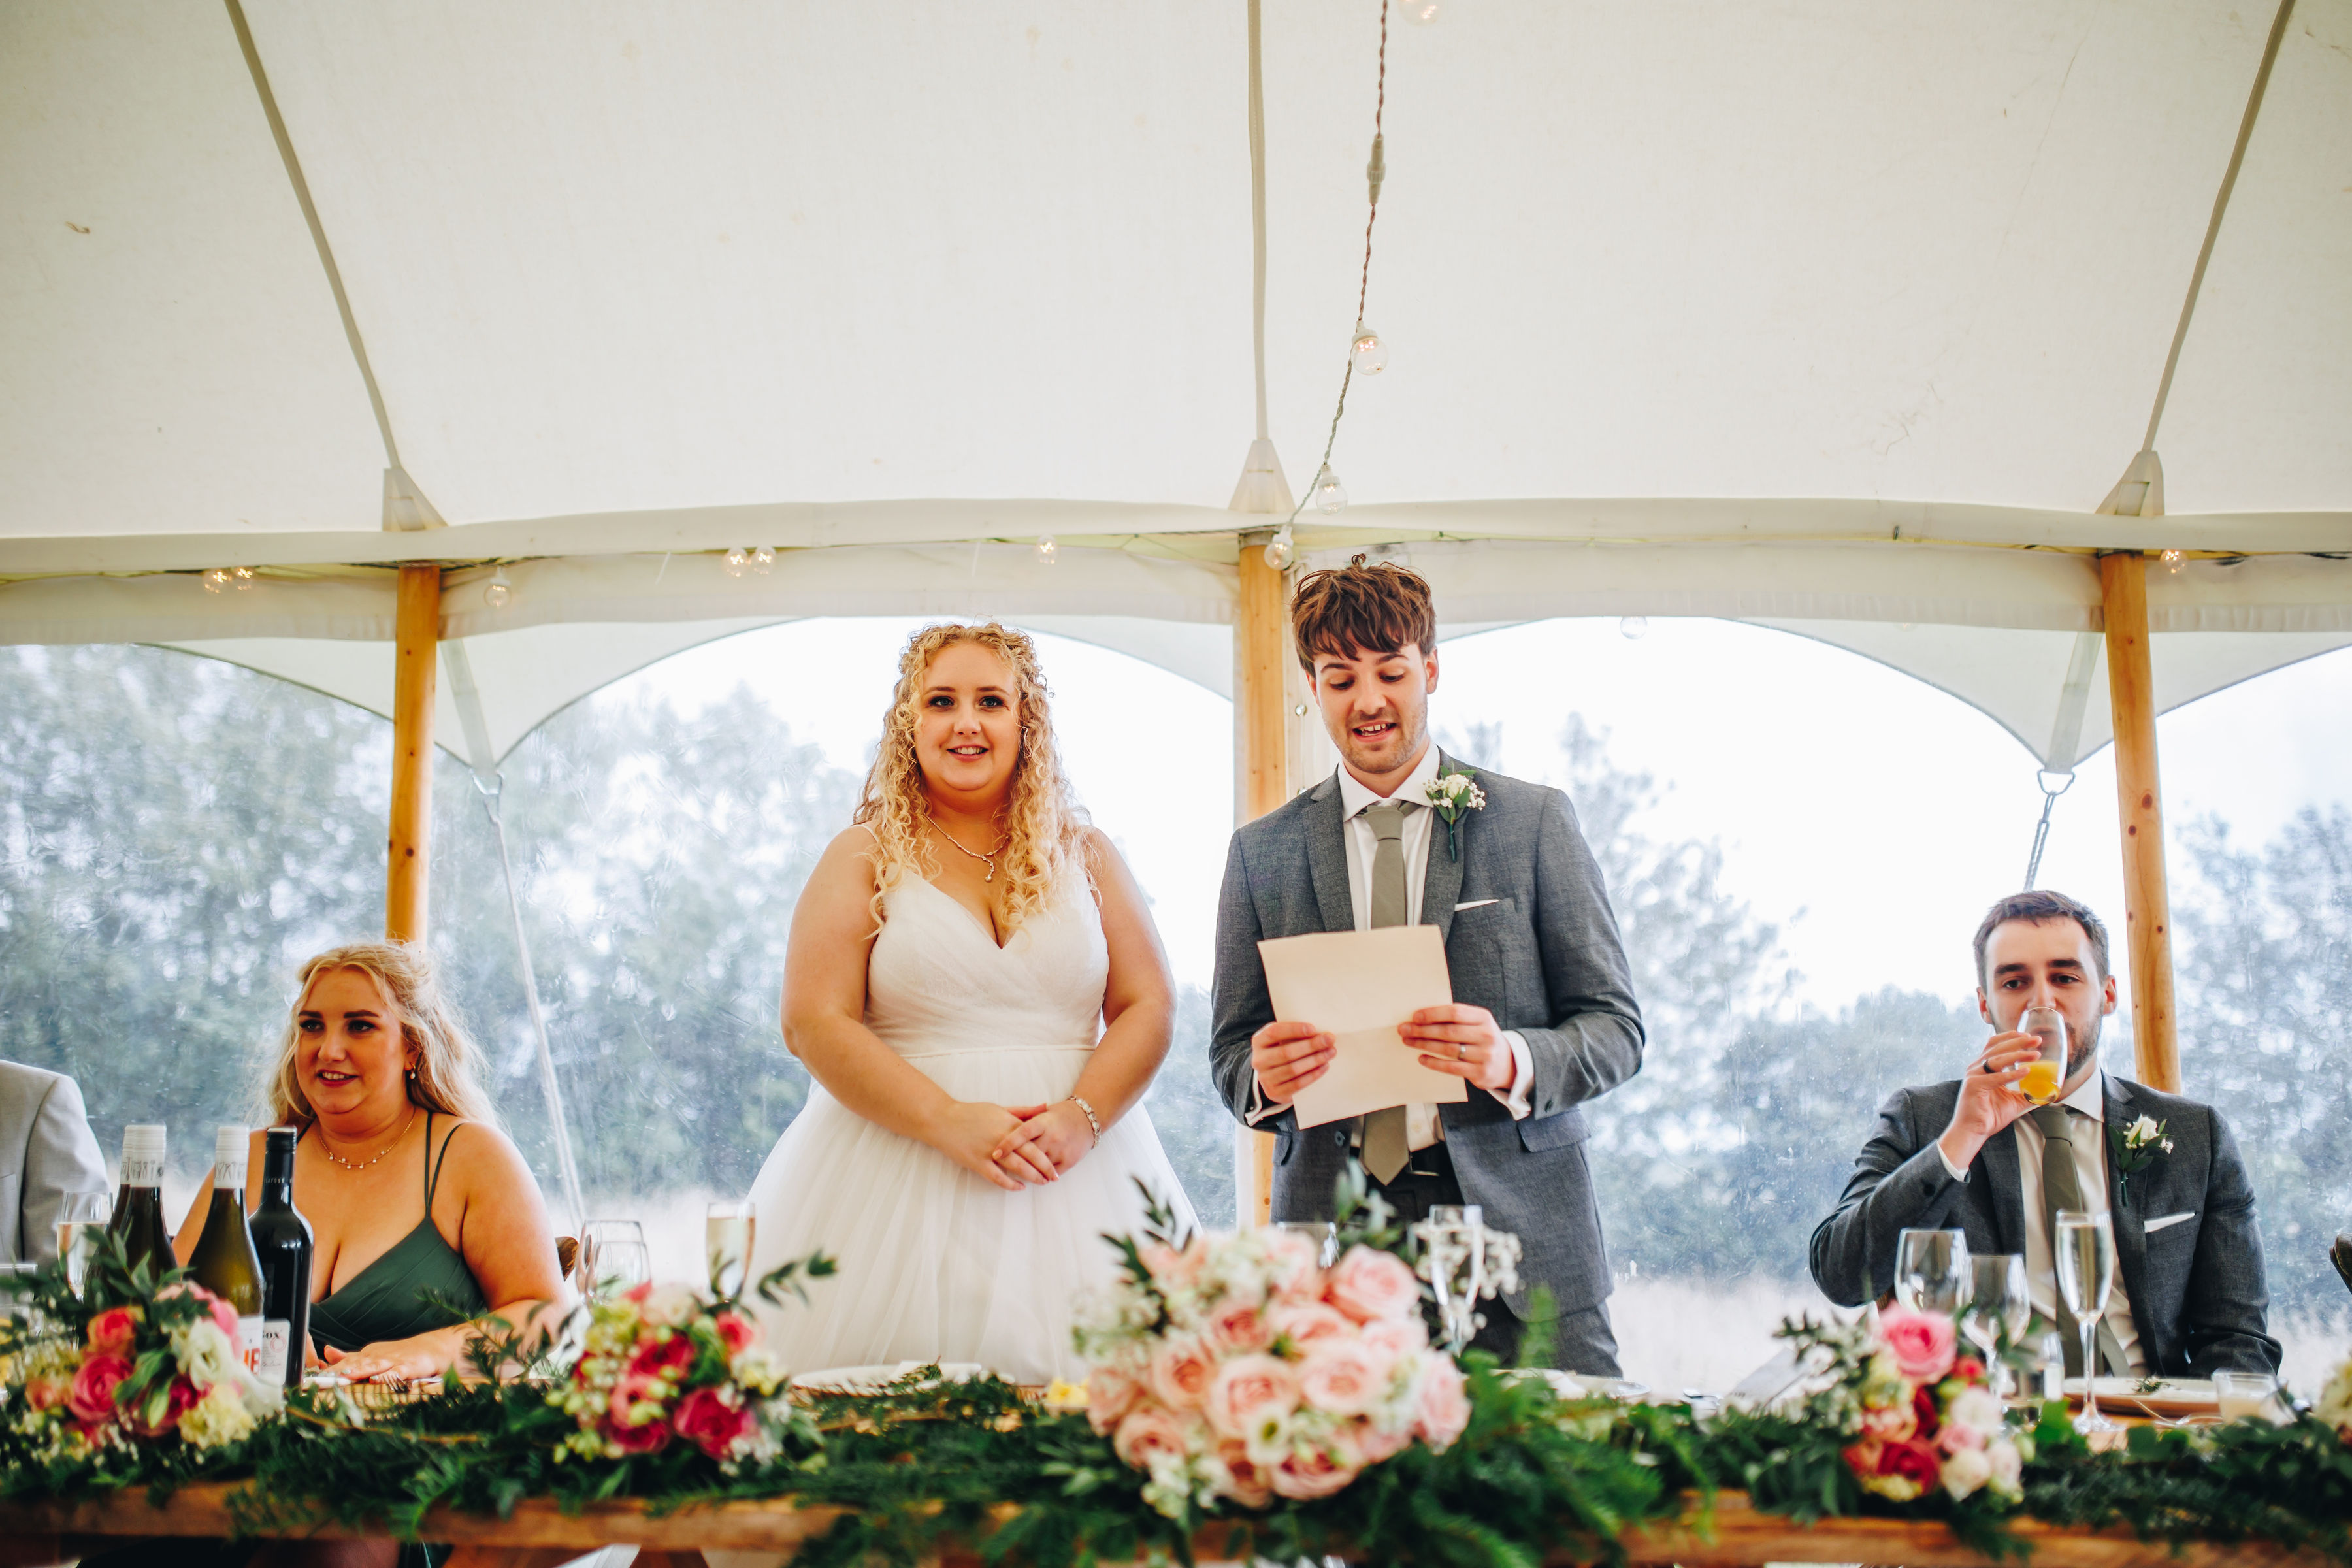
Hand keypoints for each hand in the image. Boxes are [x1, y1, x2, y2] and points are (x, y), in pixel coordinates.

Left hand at [320, 1332, 452, 1383]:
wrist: (437, 1347)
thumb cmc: (403, 1354)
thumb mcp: (374, 1353)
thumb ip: (351, 1356)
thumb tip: (326, 1351)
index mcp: (368, 1355)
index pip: (344, 1363)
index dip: (327, 1372)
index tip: (309, 1380)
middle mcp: (378, 1356)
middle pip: (355, 1364)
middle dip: (338, 1372)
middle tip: (321, 1381)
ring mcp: (394, 1361)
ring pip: (374, 1366)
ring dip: (359, 1371)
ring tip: (345, 1377)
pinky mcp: (411, 1367)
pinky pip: (398, 1373)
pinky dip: (389, 1376)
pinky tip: (379, 1380)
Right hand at [931, 1101, 1055, 1189]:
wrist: (943, 1120)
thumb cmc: (972, 1113)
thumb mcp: (1000, 1109)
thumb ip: (1024, 1111)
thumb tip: (1045, 1107)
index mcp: (1009, 1123)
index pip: (1034, 1140)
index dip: (1047, 1152)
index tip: (1057, 1161)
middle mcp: (1002, 1137)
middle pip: (1030, 1155)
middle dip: (1045, 1168)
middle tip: (1055, 1177)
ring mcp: (989, 1150)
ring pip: (1017, 1167)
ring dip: (1032, 1176)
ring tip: (1042, 1183)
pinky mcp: (976, 1162)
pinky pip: (997, 1177)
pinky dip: (1010, 1184)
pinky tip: (1019, 1187)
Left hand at [993, 1101, 1095, 1177]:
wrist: (1086, 1119)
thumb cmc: (1058, 1116)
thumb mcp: (1041, 1113)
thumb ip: (1022, 1117)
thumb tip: (1000, 1123)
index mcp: (1043, 1122)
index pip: (1022, 1134)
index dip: (1008, 1144)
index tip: (995, 1153)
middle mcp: (1052, 1136)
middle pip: (1029, 1154)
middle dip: (1015, 1161)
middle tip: (999, 1167)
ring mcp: (1061, 1150)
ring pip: (1039, 1166)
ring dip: (1027, 1171)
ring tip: (1015, 1173)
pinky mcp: (1069, 1160)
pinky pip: (1051, 1173)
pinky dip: (1042, 1176)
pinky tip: (1035, 1177)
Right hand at [1251, 1020, 1333, 1104]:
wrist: (1273, 1077)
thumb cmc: (1282, 1051)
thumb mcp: (1282, 1039)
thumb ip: (1294, 1034)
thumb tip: (1319, 1031)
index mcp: (1259, 1041)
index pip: (1274, 1032)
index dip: (1294, 1030)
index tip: (1313, 1029)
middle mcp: (1258, 1060)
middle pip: (1286, 1052)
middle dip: (1311, 1045)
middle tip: (1329, 1040)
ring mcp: (1265, 1078)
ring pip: (1293, 1069)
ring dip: (1315, 1060)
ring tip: (1330, 1052)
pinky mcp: (1274, 1092)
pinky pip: (1297, 1084)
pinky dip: (1313, 1075)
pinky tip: (1324, 1066)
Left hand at [1402, 1004, 1514, 1092]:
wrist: (1508, 1064)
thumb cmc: (1482, 1039)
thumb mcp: (1477, 1024)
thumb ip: (1457, 1019)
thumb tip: (1422, 1017)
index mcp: (1483, 1018)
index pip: (1455, 1012)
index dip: (1433, 1014)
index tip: (1415, 1016)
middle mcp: (1486, 1035)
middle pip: (1448, 1031)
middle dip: (1422, 1030)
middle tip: (1404, 1030)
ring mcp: (1485, 1055)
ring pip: (1448, 1049)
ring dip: (1424, 1045)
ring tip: (1408, 1042)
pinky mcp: (1480, 1073)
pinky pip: (1451, 1067)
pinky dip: (1434, 1063)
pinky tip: (1421, 1058)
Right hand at [1937, 1032, 2039, 1170]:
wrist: (1973, 1131)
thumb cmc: (1988, 1116)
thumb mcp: (2013, 1101)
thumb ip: (2027, 1094)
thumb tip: (2047, 1093)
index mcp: (1982, 1068)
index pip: (1994, 1045)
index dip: (2010, 1037)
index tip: (2027, 1035)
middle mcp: (1976, 1068)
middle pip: (1998, 1047)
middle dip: (2018, 1042)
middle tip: (2036, 1040)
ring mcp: (1974, 1075)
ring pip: (1997, 1058)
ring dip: (2018, 1054)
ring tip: (2034, 1054)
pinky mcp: (1974, 1085)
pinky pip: (1996, 1077)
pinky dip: (2012, 1073)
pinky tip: (2026, 1071)